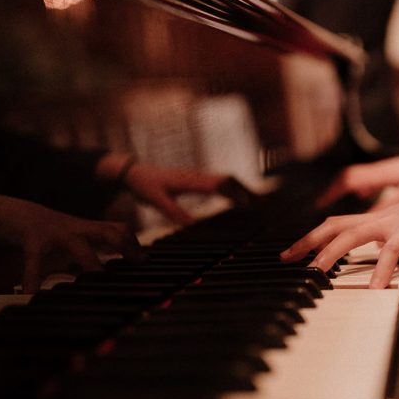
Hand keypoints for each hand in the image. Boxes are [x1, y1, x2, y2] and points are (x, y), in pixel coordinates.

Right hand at [0, 194, 145, 293]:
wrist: (10, 212)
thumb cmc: (45, 233)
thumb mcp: (70, 242)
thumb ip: (87, 258)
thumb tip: (104, 281)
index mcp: (88, 230)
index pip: (120, 230)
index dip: (135, 244)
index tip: (146, 263)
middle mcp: (77, 229)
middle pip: (111, 231)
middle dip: (127, 247)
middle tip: (139, 265)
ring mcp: (56, 232)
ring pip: (80, 246)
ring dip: (91, 264)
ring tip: (99, 282)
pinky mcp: (32, 238)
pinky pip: (34, 260)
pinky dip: (32, 278)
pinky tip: (31, 294)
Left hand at [97, 155, 253, 225]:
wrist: (134, 172)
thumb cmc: (145, 185)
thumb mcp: (156, 201)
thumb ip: (174, 212)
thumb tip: (193, 226)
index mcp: (190, 180)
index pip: (219, 183)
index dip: (235, 192)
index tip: (248, 203)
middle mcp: (197, 176)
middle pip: (229, 179)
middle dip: (246, 189)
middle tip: (263, 203)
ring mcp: (198, 177)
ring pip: (226, 179)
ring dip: (242, 188)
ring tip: (258, 202)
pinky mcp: (197, 180)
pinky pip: (220, 182)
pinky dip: (233, 189)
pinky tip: (239, 199)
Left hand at [282, 173, 398, 287]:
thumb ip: (393, 240)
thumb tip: (381, 255)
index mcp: (378, 218)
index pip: (336, 225)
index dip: (312, 237)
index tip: (294, 252)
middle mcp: (380, 217)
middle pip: (333, 226)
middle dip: (307, 242)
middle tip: (285, 259)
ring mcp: (394, 221)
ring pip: (352, 234)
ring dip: (331, 253)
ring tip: (315, 272)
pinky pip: (390, 251)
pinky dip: (380, 270)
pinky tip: (373, 289)